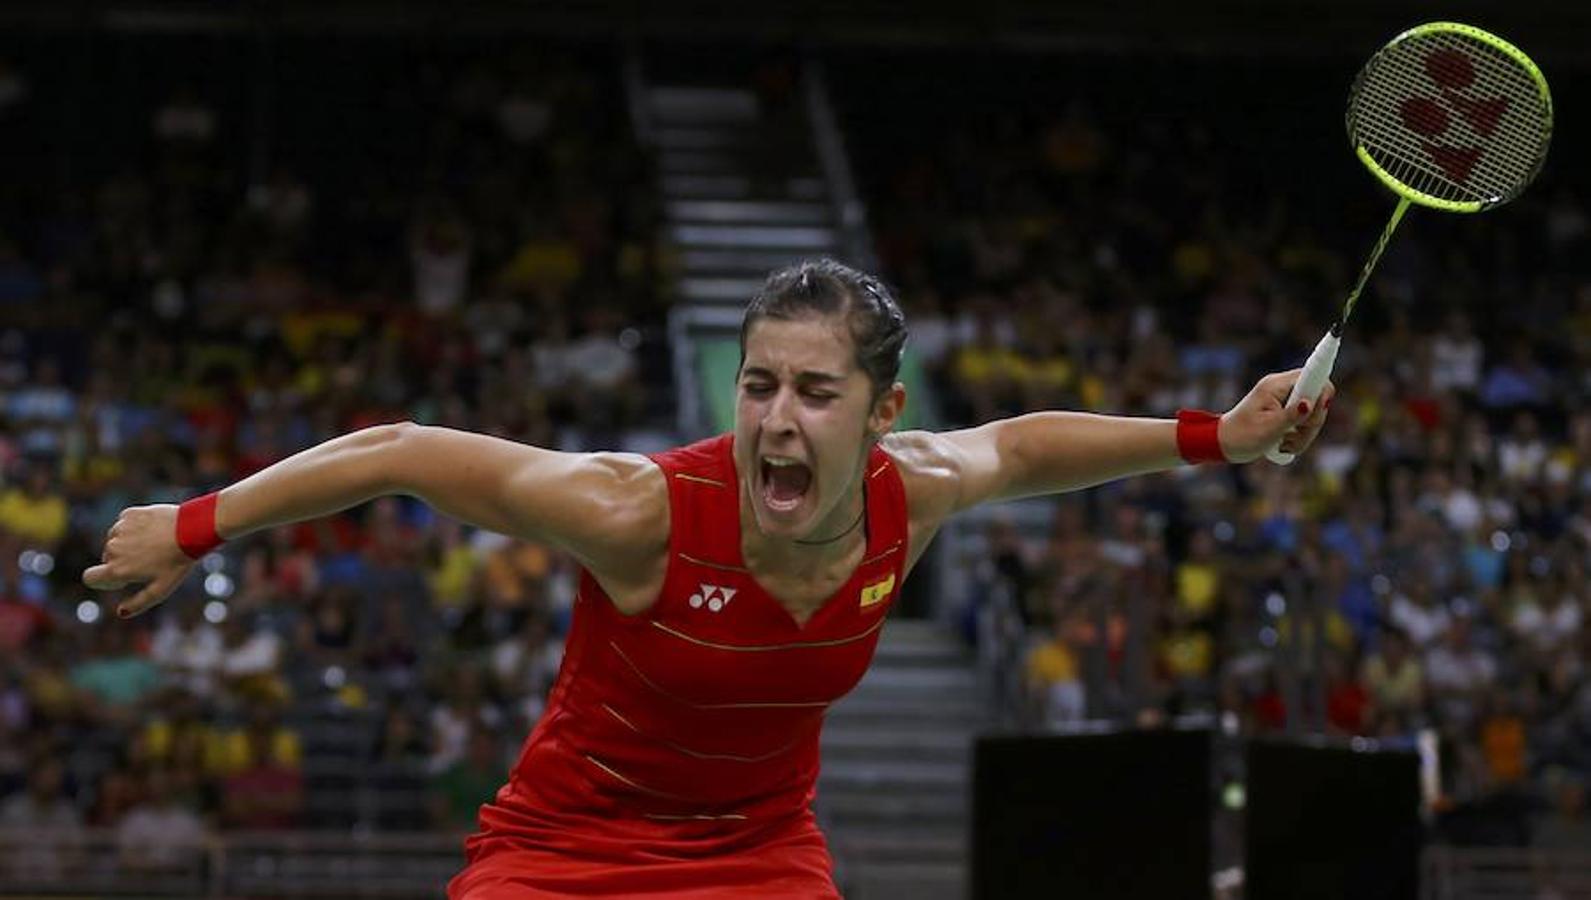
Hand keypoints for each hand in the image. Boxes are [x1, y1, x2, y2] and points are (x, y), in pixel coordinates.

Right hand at [82, 504, 196, 617]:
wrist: (193, 530)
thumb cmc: (177, 563)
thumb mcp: (161, 590)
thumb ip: (138, 603)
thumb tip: (120, 612)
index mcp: (116, 569)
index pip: (89, 578)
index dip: (105, 580)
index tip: (123, 578)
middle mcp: (112, 549)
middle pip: (107, 559)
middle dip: (123, 561)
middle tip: (152, 559)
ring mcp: (119, 529)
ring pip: (116, 540)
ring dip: (129, 543)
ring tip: (156, 544)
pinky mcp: (128, 514)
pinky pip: (125, 524)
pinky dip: (136, 528)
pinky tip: (155, 530)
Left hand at [1218, 368, 1335, 463]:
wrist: (1223, 444)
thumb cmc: (1241, 435)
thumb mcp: (1269, 428)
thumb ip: (1292, 415)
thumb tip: (1311, 403)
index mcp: (1276, 385)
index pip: (1313, 376)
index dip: (1322, 394)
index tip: (1312, 413)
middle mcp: (1283, 389)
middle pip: (1318, 399)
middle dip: (1311, 422)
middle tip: (1292, 437)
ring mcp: (1285, 401)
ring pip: (1313, 415)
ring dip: (1304, 434)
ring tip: (1284, 444)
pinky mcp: (1286, 413)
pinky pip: (1305, 423)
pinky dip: (1300, 437)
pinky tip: (1284, 445)